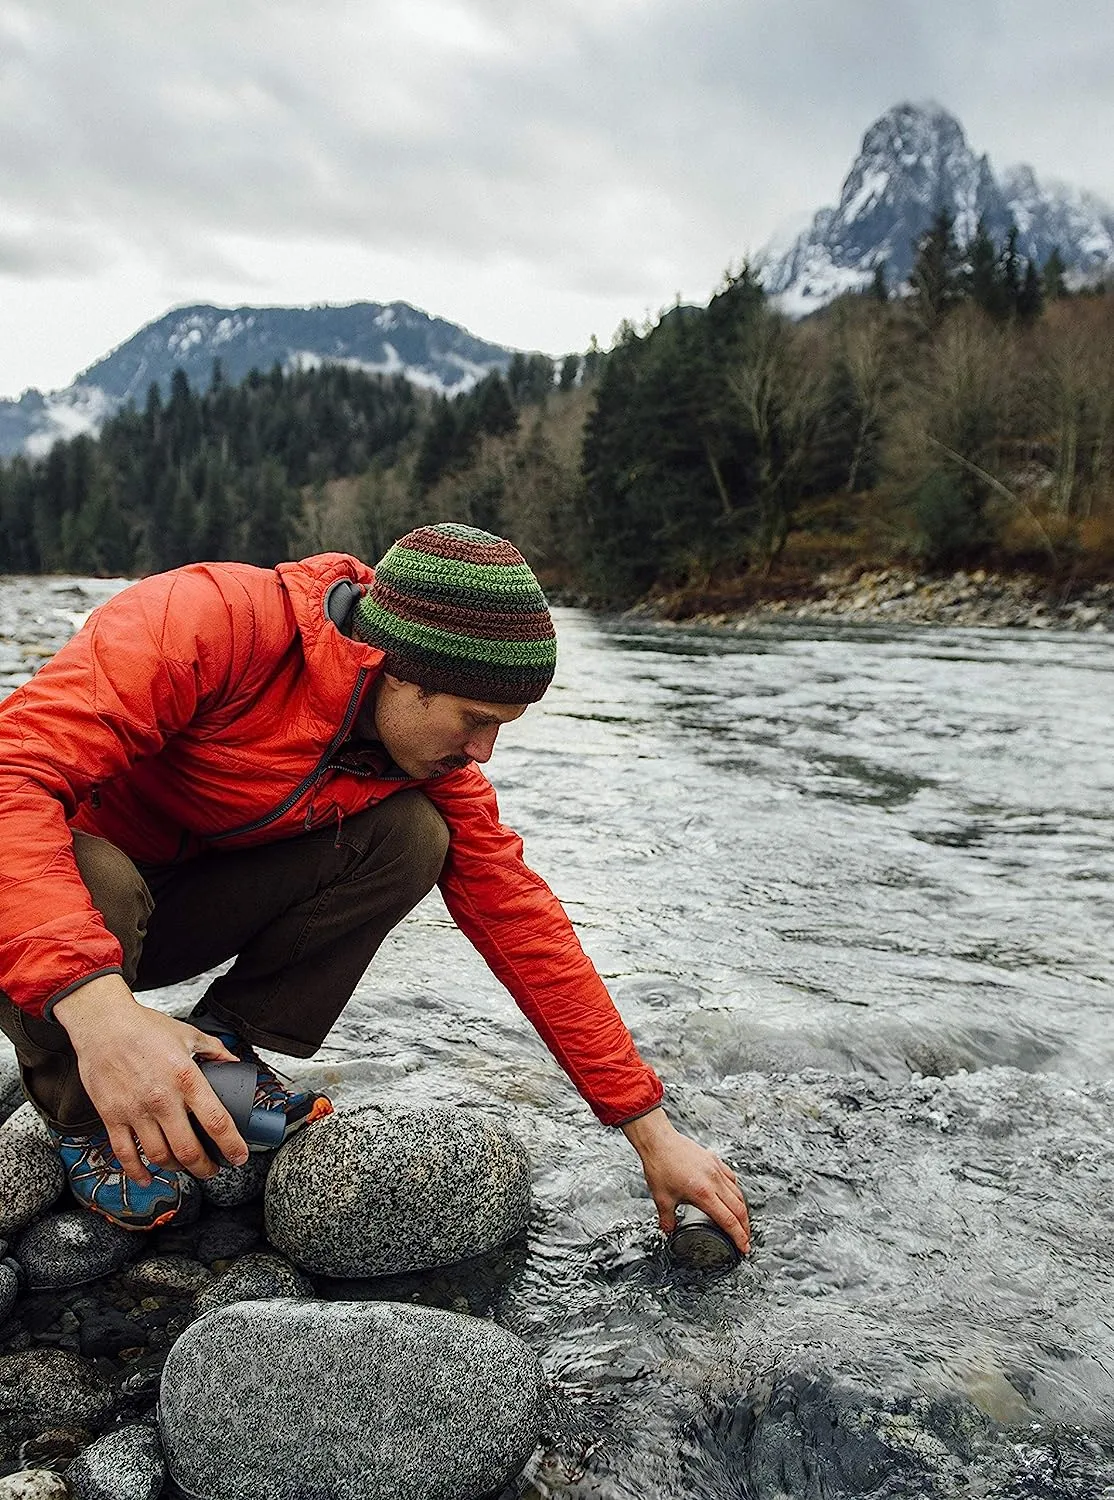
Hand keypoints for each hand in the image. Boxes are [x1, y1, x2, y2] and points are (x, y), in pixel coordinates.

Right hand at [53, 974, 249, 1183]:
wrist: (103, 1024)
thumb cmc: (145, 1028)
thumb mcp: (189, 1034)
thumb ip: (215, 1050)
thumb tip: (233, 1062)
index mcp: (186, 1079)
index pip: (216, 1122)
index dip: (231, 1145)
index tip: (239, 1157)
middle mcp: (162, 1100)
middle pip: (188, 1150)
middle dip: (205, 1168)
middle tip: (212, 1170)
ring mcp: (135, 1111)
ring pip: (159, 1156)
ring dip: (176, 1169)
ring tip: (185, 1168)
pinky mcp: (112, 1117)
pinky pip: (125, 1154)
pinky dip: (137, 1172)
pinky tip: (147, 1177)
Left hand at [621, 1107, 749, 1254]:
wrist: (658, 1141)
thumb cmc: (659, 1165)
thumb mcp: (661, 1199)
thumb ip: (667, 1219)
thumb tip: (668, 1231)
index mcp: (703, 1194)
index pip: (728, 1220)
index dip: (738, 1237)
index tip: (744, 1247)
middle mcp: (714, 1181)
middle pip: (738, 1209)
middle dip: (745, 1227)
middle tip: (745, 1239)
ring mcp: (716, 1169)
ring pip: (738, 1193)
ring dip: (742, 1210)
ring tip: (741, 1221)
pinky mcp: (714, 1160)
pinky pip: (731, 1178)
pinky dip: (735, 1190)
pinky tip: (732, 1195)